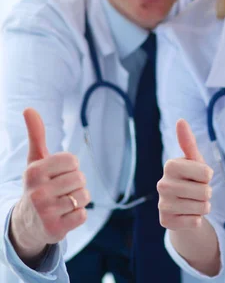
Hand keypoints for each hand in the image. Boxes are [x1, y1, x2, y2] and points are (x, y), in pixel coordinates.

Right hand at [9, 108, 89, 265]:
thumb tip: (29, 108)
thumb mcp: (35, 161)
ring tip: (62, 202)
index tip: (58, 174)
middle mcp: (37, 192)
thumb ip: (36, 135)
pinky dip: (78, 215)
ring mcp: (46, 212)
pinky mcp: (55, 229)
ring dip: (78, 199)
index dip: (70, 167)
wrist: (27, 223)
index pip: (72, 160)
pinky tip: (64, 216)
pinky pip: (84, 215)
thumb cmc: (38, 185)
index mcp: (34, 172)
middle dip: (75, 183)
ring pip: (84, 196)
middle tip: (60, 191)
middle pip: (80, 178)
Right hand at [158, 119, 213, 229]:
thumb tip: (180, 120)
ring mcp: (162, 204)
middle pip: (205, 192)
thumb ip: (188, 142)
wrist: (183, 206)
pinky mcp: (165, 221)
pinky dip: (196, 219)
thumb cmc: (191, 179)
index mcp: (170, 165)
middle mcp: (162, 184)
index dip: (207, 176)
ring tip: (193, 202)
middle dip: (207, 193)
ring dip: (203, 206)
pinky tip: (187, 214)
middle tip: (196, 191)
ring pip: (201, 208)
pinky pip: (195, 221)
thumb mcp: (194, 160)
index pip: (206, 174)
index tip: (198, 176)